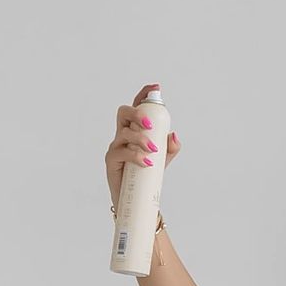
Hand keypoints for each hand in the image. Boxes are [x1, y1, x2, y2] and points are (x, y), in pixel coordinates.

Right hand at [105, 83, 180, 208]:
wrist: (136, 198)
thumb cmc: (147, 175)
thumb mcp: (163, 161)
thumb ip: (171, 148)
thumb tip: (174, 135)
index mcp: (135, 130)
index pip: (137, 108)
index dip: (143, 95)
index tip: (156, 88)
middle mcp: (123, 135)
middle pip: (123, 113)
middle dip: (137, 113)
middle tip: (151, 124)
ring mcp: (116, 146)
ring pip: (124, 133)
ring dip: (140, 139)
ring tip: (153, 150)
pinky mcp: (111, 160)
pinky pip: (121, 152)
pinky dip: (135, 155)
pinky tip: (146, 162)